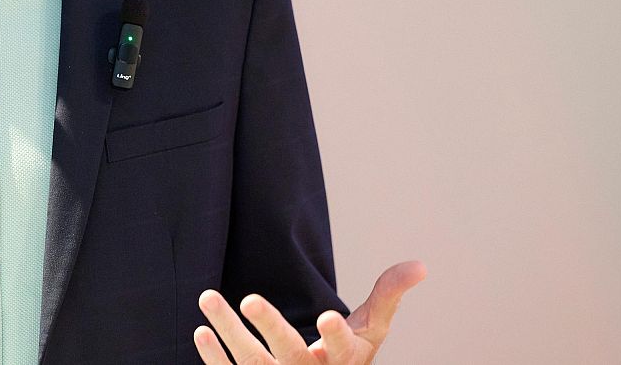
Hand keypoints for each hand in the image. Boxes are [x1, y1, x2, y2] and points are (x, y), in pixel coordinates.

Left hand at [193, 260, 425, 363]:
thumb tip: (419, 264)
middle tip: (250, 299)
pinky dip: (215, 358)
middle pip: (289, 355)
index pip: (342, 351)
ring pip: (251, 363)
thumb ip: (388, 295)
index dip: (336, 336)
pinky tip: (201, 331)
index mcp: (343, 362)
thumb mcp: (372, 330)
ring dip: (228, 332)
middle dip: (271, 327)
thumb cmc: (348, 356)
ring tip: (207, 296)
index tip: (328, 316)